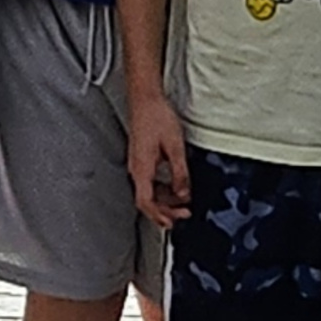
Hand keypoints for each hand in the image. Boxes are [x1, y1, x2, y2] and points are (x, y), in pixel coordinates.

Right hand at [128, 92, 192, 228]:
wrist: (145, 98)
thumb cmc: (156, 116)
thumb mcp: (175, 147)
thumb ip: (180, 173)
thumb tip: (183, 194)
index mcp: (142, 168)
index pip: (145, 202)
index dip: (159, 216)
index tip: (172, 222)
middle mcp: (136, 168)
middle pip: (146, 200)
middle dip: (165, 211)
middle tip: (184, 213)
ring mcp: (138, 163)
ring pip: (149, 192)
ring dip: (165, 200)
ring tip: (183, 201)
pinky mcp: (142, 158)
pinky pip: (150, 181)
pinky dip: (163, 189)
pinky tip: (175, 186)